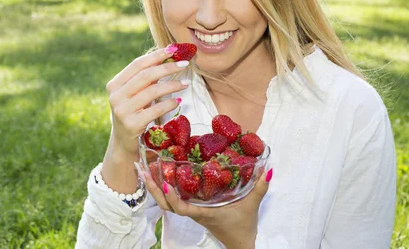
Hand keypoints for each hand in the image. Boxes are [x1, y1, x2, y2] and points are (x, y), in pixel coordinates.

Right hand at [105, 47, 190, 156]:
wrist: (123, 143)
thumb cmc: (133, 114)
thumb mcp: (134, 95)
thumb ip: (145, 79)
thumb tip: (168, 58)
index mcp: (114, 84)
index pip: (137, 64)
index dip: (156, 55)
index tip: (173, 50)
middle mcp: (115, 96)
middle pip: (146, 76)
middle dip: (167, 68)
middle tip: (184, 64)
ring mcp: (122, 110)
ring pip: (152, 91)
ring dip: (172, 85)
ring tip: (186, 83)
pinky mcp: (131, 124)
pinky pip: (155, 109)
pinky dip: (169, 103)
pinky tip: (178, 100)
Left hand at [140, 166, 272, 248]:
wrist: (240, 243)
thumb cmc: (242, 226)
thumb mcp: (251, 206)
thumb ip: (258, 188)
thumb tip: (266, 169)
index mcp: (202, 213)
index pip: (181, 208)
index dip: (171, 197)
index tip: (164, 182)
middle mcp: (193, 212)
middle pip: (166, 203)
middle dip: (152, 187)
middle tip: (142, 168)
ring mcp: (190, 211)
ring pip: (166, 201)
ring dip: (154, 187)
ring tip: (144, 169)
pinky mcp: (191, 208)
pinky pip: (173, 199)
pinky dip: (163, 188)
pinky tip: (159, 174)